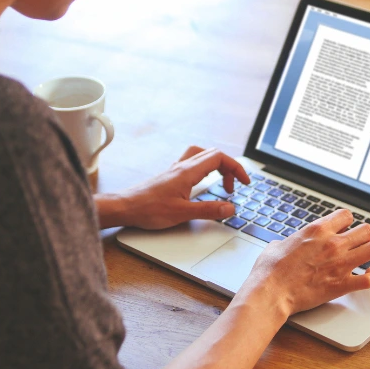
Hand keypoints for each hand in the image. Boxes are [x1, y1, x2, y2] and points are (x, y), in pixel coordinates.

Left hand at [95, 146, 249, 229]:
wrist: (125, 207)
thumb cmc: (148, 209)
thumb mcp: (182, 213)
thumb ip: (209, 210)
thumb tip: (230, 208)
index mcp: (188, 171)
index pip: (219, 158)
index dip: (236, 168)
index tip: (244, 182)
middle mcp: (182, 166)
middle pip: (213, 155)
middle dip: (229, 168)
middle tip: (233, 187)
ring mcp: (175, 170)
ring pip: (202, 156)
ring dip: (216, 166)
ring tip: (221, 183)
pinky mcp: (170, 177)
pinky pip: (192, 164)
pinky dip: (204, 170)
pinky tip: (202, 185)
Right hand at [238, 209, 369, 317]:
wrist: (271, 292)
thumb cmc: (270, 269)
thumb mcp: (277, 244)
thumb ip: (291, 241)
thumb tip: (287, 244)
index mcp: (317, 230)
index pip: (346, 215)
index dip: (346, 222)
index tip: (343, 229)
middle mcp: (333, 244)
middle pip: (367, 230)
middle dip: (364, 236)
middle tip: (358, 243)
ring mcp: (340, 264)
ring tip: (365, 257)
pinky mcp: (342, 284)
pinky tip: (368, 276)